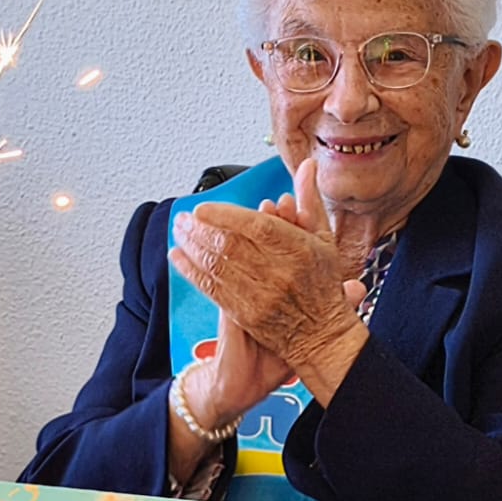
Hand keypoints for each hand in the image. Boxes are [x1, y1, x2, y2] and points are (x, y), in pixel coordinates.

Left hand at [171, 158, 369, 401]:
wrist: (322, 334)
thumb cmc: (322, 283)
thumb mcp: (323, 238)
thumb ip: (309, 200)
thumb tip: (307, 166)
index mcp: (299, 250)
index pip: (257, 227)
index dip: (225, 216)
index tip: (203, 208)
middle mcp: (279, 273)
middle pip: (231, 246)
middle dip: (200, 229)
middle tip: (183, 217)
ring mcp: (261, 296)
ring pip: (218, 266)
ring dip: (192, 247)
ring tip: (179, 231)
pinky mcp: (246, 314)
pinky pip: (212, 289)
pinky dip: (192, 271)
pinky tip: (178, 257)